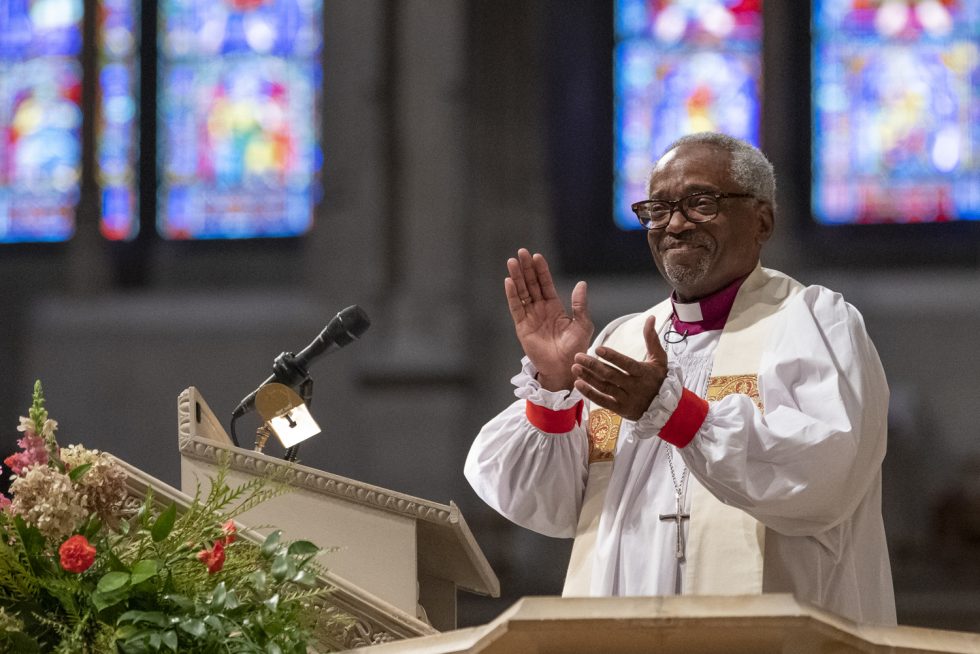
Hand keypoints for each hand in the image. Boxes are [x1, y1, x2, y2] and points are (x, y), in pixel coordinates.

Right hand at [505, 249, 593, 390]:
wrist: (565, 368)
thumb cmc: (575, 349)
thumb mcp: (582, 325)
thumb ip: (580, 305)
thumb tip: (582, 284)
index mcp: (554, 307)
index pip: (545, 284)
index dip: (541, 270)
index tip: (536, 256)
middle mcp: (540, 309)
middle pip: (531, 284)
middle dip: (526, 268)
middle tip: (521, 252)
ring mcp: (530, 317)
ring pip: (521, 293)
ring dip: (517, 277)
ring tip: (512, 262)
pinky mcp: (522, 327)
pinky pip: (516, 307)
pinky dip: (512, 295)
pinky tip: (509, 281)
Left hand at [571, 315, 667, 419]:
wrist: (665, 407)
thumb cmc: (659, 378)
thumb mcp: (659, 358)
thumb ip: (652, 338)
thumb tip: (650, 318)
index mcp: (644, 372)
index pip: (626, 364)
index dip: (612, 357)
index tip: (598, 349)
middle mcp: (635, 387)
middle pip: (611, 375)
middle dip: (593, 365)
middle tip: (578, 356)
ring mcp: (627, 399)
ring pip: (604, 387)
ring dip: (588, 377)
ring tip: (575, 368)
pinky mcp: (620, 409)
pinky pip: (602, 401)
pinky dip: (590, 393)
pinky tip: (579, 384)